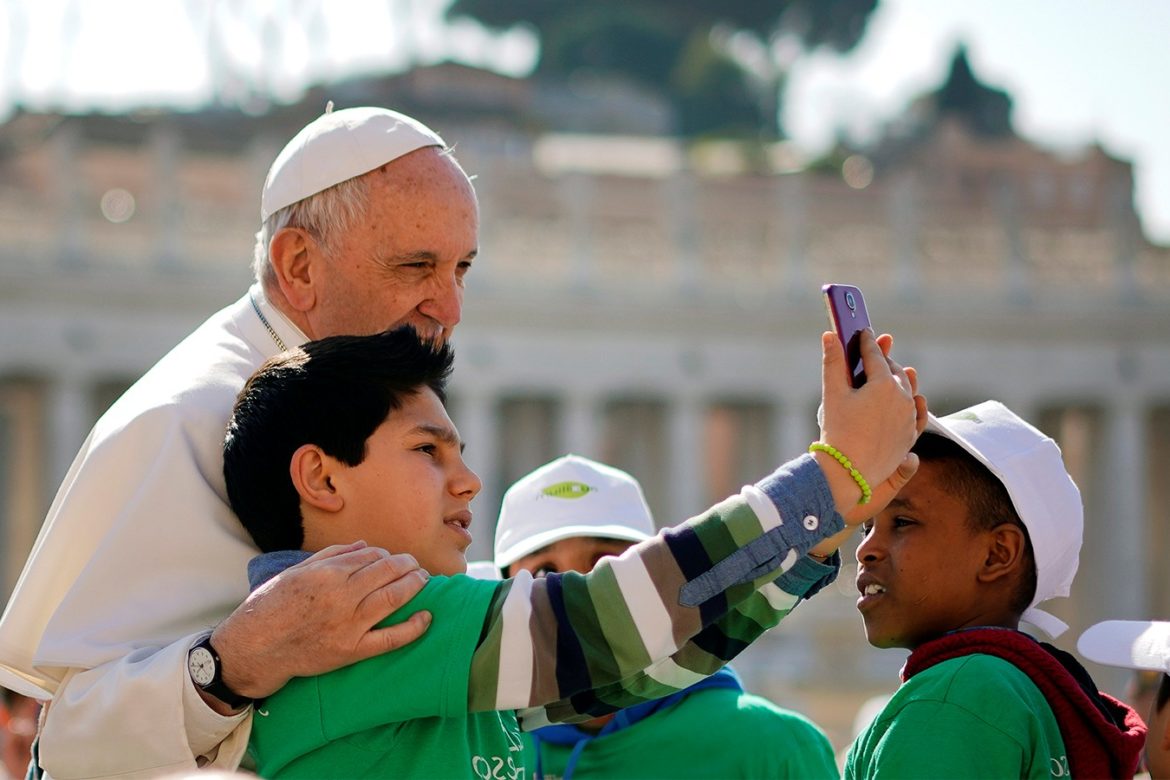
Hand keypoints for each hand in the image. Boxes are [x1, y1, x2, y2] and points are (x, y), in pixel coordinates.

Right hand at [208, 542, 430, 706]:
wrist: (254, 649)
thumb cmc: (271, 606)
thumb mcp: (296, 572)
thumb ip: (331, 555)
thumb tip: (364, 545)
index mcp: (326, 573)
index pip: (370, 556)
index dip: (386, 555)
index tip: (391, 558)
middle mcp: (340, 596)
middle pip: (387, 572)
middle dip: (407, 565)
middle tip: (415, 565)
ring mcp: (348, 624)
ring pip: (393, 598)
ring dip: (414, 585)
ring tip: (424, 580)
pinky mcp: (351, 650)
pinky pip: (390, 639)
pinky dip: (412, 628)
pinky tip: (427, 617)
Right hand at [816, 329, 925, 524]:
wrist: (849, 473)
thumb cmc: (837, 432)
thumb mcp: (832, 394)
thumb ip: (833, 362)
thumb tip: (830, 334)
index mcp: (883, 384)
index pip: (874, 355)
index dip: (866, 342)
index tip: (863, 332)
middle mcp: (902, 398)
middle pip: (893, 371)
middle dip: (883, 359)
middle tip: (876, 349)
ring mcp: (909, 417)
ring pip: (908, 389)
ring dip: (899, 378)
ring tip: (895, 370)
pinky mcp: (910, 434)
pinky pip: (917, 412)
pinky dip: (914, 401)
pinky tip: (914, 398)